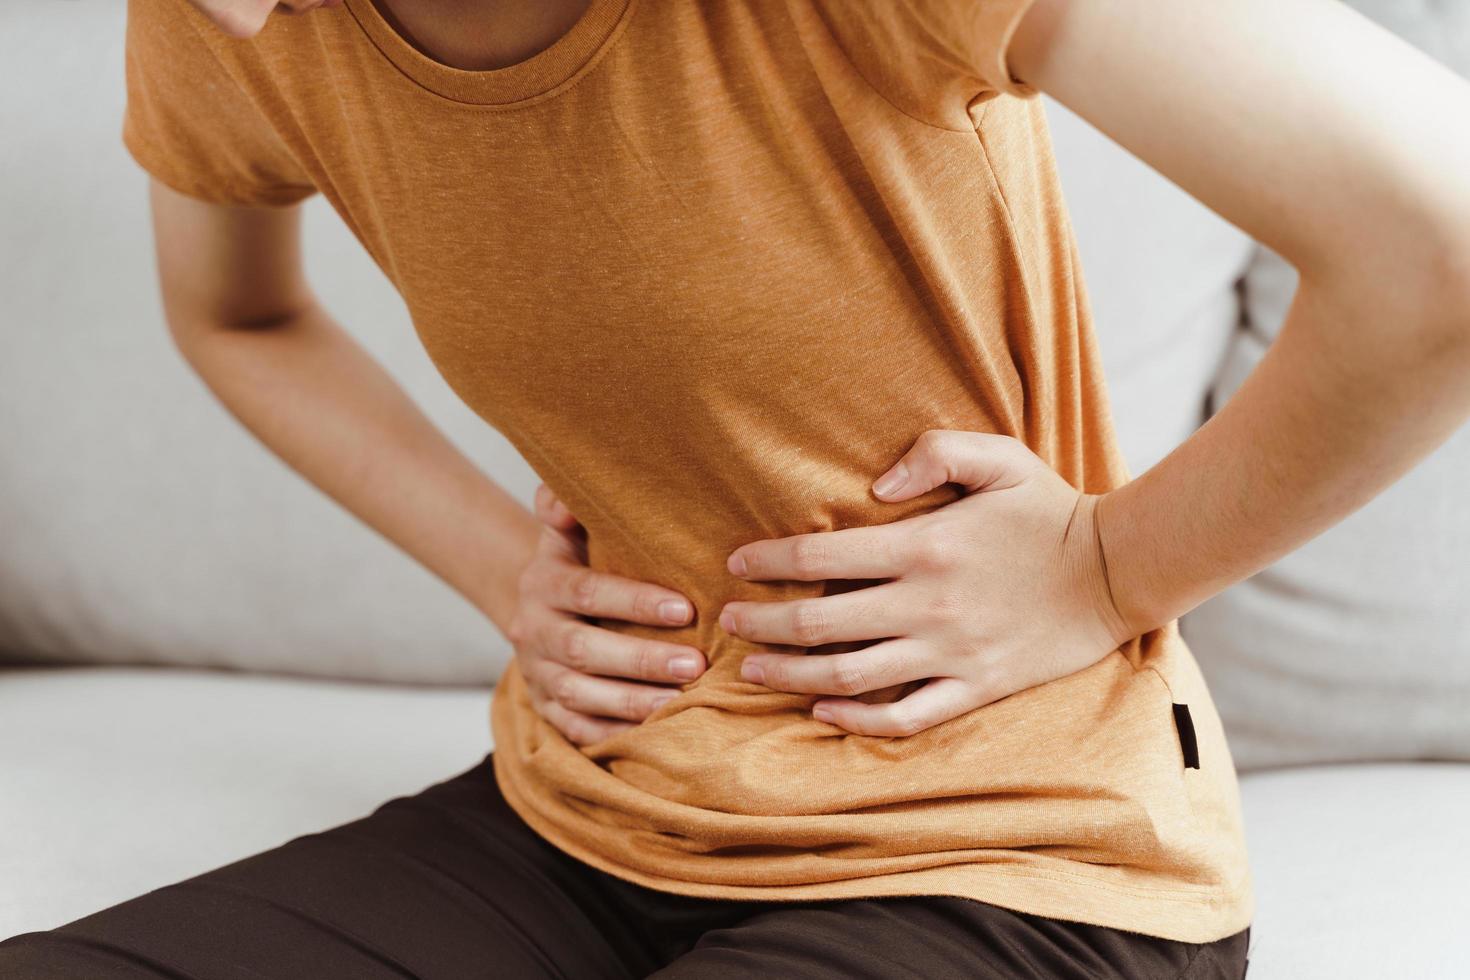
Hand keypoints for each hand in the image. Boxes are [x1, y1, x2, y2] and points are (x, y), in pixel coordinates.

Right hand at [507, 483, 707, 745]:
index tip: (686, 609)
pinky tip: (656, 732)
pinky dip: (614, 733)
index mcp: (543, 583)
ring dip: (633, 701)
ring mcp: (537, 675)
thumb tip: (563, 497)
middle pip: (585, 650)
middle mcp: (534, 631)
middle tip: (697, 665)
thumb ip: (566, 506)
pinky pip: (577, 729)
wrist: (537, 608)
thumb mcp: (567, 531)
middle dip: (642, 659)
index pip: (588, 592)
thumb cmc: (576, 563)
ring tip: (682, 701)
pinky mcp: (545, 710)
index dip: (635, 602)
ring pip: (581, 695)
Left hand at [719, 430, 1132, 736]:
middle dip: (763, 625)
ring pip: (851, 675)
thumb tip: (877, 485)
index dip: (769, 562)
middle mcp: (928, 604)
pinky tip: (823, 712)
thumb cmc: (1049, 510)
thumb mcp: (999, 457)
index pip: (822, 557)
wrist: (1117, 570)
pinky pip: (906, 715)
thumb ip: (933, 452)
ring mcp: (951, 652)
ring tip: (754, 672)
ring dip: (793, 676)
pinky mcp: (976, 687)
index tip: (735, 566)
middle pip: (821, 623)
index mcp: (925, 545)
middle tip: (729, 624)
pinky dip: (859, 719)